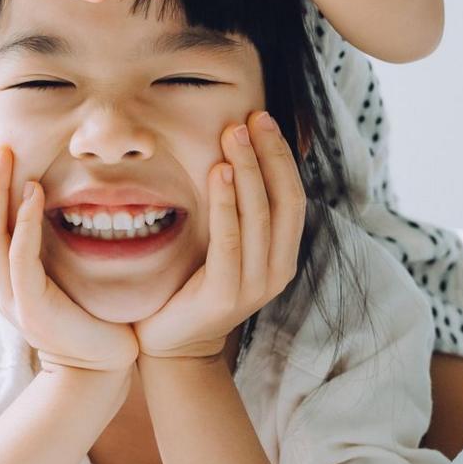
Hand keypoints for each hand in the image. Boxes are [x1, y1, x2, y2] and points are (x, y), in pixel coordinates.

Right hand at [0, 128, 140, 373]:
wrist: (101, 365)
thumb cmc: (82, 311)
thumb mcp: (49, 267)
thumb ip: (34, 235)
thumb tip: (33, 187)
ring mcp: (9, 297)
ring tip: (1, 152)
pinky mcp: (33, 308)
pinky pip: (20, 259)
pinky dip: (25, 222)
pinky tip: (35, 191)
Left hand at [135, 112, 306, 360]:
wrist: (170, 345)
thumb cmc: (193, 285)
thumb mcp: (225, 244)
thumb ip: (238, 211)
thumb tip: (237, 153)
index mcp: (282, 256)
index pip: (292, 195)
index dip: (281, 155)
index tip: (262, 118)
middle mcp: (277, 270)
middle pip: (282, 200)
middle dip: (267, 154)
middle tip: (249, 118)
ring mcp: (254, 285)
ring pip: (259, 215)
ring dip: (247, 169)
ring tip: (233, 135)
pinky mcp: (226, 295)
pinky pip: (230, 239)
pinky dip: (226, 203)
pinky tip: (218, 172)